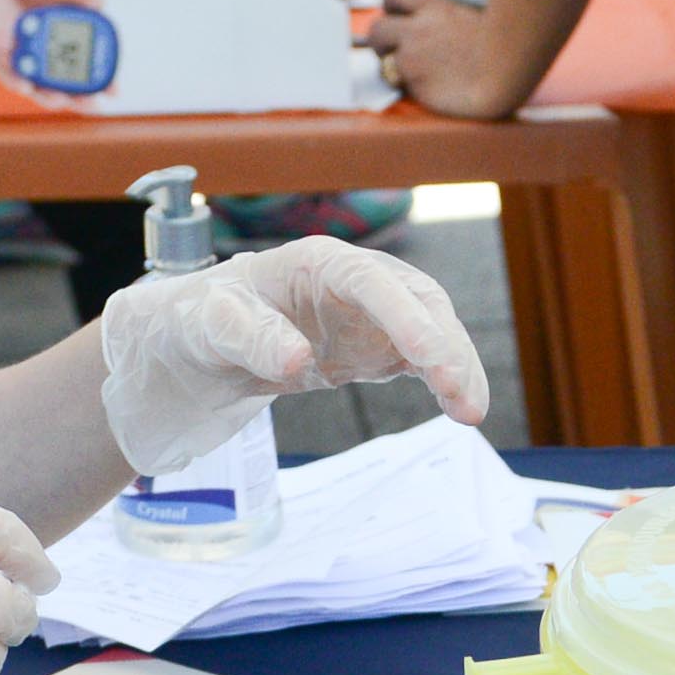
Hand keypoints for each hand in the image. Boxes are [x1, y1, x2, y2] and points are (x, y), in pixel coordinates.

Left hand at [94, 234, 489, 474]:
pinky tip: (461, 408)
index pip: (372, 282)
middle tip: (463, 398)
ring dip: (456, 366)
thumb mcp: (211, 326)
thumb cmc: (203, 320)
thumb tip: (297, 361)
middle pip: (417, 303)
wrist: (205, 343)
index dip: (405, 316)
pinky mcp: (377, 346)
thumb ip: (252, 337)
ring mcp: (371, 314)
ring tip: (471, 412)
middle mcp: (355, 280)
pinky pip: (423, 360)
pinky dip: (446, 380)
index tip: (430, 356)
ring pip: (431, 330)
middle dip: (445, 346)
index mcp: (317, 262)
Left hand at [359, 0, 519, 118]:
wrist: (506, 73)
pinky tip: (429, 90)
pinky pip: (401, 85)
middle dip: (382, 41)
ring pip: (383, 61)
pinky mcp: (414, 84)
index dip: (391, 4)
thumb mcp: (475, 15)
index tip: (399, 15)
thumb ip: (451, 18)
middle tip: (396, 50)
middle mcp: (417, 30)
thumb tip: (446, 23)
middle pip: (377, 28)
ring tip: (412, 74)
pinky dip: (409, 88)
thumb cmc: (503, 43)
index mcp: (435, 7)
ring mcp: (413, 58)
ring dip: (392, 66)